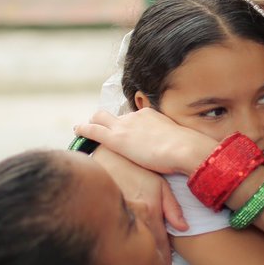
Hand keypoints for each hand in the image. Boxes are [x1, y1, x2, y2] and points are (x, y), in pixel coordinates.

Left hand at [74, 107, 212, 175]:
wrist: (184, 148)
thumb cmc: (186, 149)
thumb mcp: (177, 139)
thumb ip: (169, 140)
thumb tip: (174, 147)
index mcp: (150, 115)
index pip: (133, 117)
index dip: (126, 124)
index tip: (124, 131)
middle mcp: (135, 117)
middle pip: (114, 115)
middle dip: (105, 120)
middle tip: (99, 126)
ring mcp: (125, 126)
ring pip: (101, 119)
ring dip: (93, 124)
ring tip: (84, 129)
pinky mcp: (116, 138)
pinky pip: (94, 130)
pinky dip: (84, 129)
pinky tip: (77, 131)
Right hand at [93, 149, 185, 264]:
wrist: (104, 159)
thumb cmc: (135, 168)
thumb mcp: (158, 183)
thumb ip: (172, 207)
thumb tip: (184, 228)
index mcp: (149, 212)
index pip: (159, 245)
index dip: (163, 261)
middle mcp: (132, 220)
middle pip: (143, 251)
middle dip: (149, 262)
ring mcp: (117, 220)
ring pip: (128, 248)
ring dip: (135, 256)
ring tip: (141, 262)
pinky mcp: (105, 219)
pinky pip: (116, 238)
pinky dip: (122, 244)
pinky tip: (125, 247)